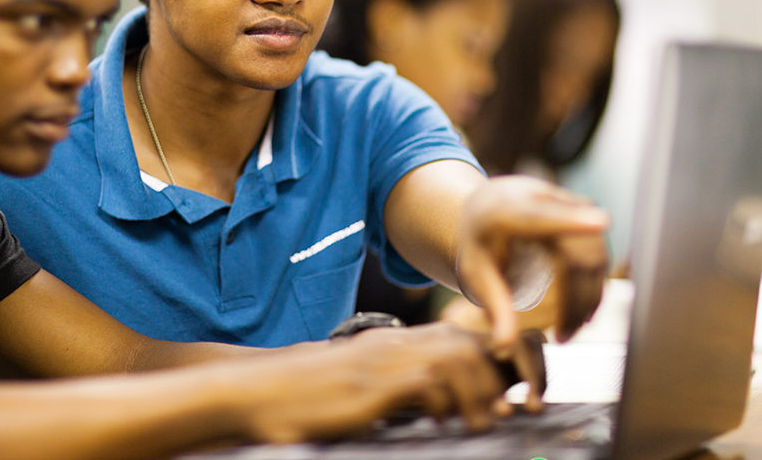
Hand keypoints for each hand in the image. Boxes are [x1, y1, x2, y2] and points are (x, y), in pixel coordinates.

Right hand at [225, 323, 504, 444]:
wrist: (257, 393)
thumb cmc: (305, 400)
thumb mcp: (359, 388)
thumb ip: (393, 389)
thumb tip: (431, 406)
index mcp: (389, 344)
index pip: (454, 337)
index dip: (486, 361)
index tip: (500, 393)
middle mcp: (389, 344)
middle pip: (464, 343)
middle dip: (493, 377)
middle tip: (504, 411)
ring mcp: (380, 361)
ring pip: (455, 359)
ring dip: (478, 393)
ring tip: (481, 423)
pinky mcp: (370, 385)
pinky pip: (427, 382)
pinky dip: (446, 403)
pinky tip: (442, 423)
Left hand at [455, 175, 608, 353]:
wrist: (489, 208)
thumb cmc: (480, 245)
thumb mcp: (477, 276)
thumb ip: (495, 309)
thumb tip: (504, 349)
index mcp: (505, 210)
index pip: (539, 216)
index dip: (570, 220)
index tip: (601, 222)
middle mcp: (541, 197)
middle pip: (576, 249)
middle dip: (577, 297)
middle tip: (564, 337)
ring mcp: (565, 201)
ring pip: (594, 251)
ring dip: (589, 295)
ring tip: (570, 330)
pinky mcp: (583, 211)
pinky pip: (598, 250)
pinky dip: (594, 283)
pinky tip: (581, 311)